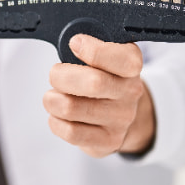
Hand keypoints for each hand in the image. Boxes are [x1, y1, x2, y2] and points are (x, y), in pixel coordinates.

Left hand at [43, 35, 155, 158]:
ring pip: (72, 108)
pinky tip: (58, 115)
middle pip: (93, 83)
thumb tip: (70, 44)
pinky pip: (71, 132)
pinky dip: (55, 121)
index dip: (93, 50)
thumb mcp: (102, 56)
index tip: (75, 43)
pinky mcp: (108, 141)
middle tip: (55, 74)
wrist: (121, 114)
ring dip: (52, 100)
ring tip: (54, 96)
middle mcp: (131, 93)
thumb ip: (88, 47)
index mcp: (132, 65)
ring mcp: (121, 120)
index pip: (121, 59)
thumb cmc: (103, 77)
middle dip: (61, 76)